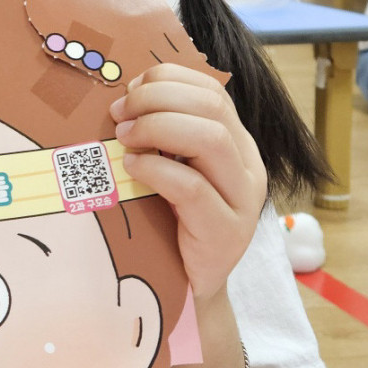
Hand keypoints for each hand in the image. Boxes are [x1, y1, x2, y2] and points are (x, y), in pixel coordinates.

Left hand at [109, 63, 265, 303]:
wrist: (191, 287)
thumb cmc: (172, 220)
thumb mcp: (173, 167)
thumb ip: (163, 135)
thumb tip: (123, 98)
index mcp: (237, 142)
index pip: (212, 90)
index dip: (168, 80)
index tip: (129, 89)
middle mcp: (248, 165)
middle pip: (211, 106)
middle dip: (157, 98)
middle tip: (119, 114)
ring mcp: (242, 199)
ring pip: (211, 138)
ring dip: (158, 127)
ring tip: (125, 138)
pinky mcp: (225, 232)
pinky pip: (193, 188)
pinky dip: (157, 170)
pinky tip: (132, 169)